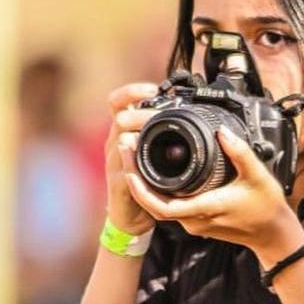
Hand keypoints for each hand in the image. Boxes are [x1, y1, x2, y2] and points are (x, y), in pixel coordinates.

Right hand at [104, 82, 161, 234]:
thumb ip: (163, 132)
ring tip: (156, 134)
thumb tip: (189, 109)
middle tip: (162, 116)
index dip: (132, 92)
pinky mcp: (118, 185)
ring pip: (120, 141)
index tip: (152, 88)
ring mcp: (114, 164)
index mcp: (124, 131)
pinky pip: (124, 172)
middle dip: (143, 115)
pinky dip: (135, 165)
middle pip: (120, 118)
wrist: (133, 214)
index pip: (118, 102)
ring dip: (138, 136)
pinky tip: (146, 163)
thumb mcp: (155, 151)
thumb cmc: (146, 180)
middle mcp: (115, 143)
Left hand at [123, 125, 303, 264]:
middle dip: (135, 180)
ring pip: (160, 207)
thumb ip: (239, 151)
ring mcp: (195, 223)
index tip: (130, 164)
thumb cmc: (267, 207)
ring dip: (145, 185)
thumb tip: (222, 131)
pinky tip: (155, 171)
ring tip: (136, 156)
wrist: (273, 234)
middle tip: (126, 150)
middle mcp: (195, 219)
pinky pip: (170, 208)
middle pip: (153, 205)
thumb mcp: (257, 175)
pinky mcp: (197, 222)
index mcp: (207, 208)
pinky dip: (158, 192)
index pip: (162, 205)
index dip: (141, 188)